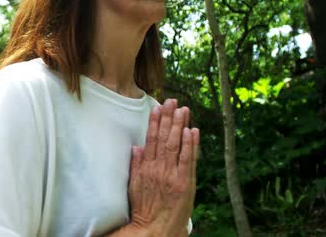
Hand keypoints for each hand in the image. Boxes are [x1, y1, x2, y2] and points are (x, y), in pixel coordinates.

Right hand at [128, 99, 199, 235]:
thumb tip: (137, 146)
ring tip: (183, 109)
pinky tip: (192, 130)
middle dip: (168, 118)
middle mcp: (158, 168)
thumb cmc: (143, 209)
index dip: (155, 122)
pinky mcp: (185, 183)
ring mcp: (172, 175)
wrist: (154, 228)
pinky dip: (190, 144)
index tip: (157, 107)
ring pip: (176, 145)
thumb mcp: (133, 185)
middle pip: (164, 138)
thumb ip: (136, 165)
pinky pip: (188, 159)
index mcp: (145, 167)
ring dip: (180, 125)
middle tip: (172, 101)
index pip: (151, 139)